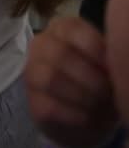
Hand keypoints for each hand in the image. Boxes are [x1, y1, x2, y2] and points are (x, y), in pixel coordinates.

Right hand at [25, 17, 118, 147]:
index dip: (97, 51)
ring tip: (99, 106)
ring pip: (50, 79)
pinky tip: (87, 117)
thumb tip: (115, 60)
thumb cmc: (101, 80)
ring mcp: (32, 73)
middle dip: (91, 78)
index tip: (113, 69)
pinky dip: (74, 115)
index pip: (72, 29)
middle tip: (108, 92)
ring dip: (83, 96)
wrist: (90, 115)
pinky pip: (49, 106)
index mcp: (62, 30)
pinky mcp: (32, 102)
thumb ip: (108, 56)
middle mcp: (41, 46)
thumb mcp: (107, 64)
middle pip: (59, 54)